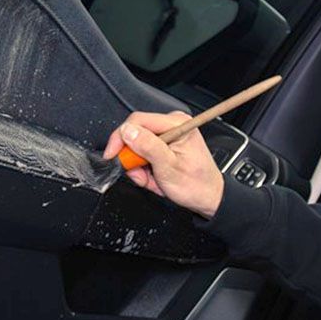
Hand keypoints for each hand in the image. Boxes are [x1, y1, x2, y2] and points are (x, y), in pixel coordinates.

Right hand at [102, 111, 225, 218]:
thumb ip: (148, 147)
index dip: (120, 138)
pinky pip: (143, 154)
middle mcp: (172, 125)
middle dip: (133, 158)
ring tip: (152, 180)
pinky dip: (144, 169)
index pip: (138, 121)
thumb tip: (128, 132)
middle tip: (139, 175)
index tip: (112, 154)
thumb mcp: (168, 167)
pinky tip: (155, 178)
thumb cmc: (196, 185)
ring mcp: (168, 136)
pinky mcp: (163, 146)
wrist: (208, 198)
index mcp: (176, 124)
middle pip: (135, 134)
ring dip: (139, 167)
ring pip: (137, 147)